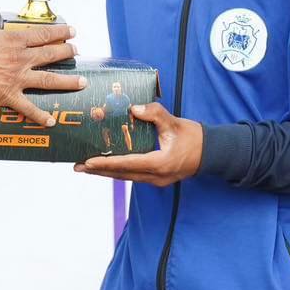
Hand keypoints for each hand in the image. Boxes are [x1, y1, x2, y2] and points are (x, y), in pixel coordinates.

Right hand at [0, 24, 83, 126]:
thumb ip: (0, 36)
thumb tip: (8, 38)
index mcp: (12, 41)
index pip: (43, 35)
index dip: (60, 33)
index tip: (72, 32)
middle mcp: (18, 59)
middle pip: (51, 55)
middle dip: (67, 53)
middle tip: (77, 52)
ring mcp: (15, 79)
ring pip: (48, 80)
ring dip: (67, 82)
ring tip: (81, 82)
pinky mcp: (6, 96)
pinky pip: (28, 108)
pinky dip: (40, 116)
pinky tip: (51, 121)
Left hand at [74, 103, 202, 185]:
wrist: (212, 153)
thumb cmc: (194, 137)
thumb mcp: (174, 122)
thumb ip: (154, 113)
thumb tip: (133, 108)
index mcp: (160, 164)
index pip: (127, 164)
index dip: (106, 163)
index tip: (88, 162)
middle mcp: (157, 176)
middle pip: (122, 175)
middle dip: (99, 170)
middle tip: (77, 166)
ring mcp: (157, 180)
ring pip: (126, 177)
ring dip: (106, 172)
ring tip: (86, 168)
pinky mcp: (157, 179)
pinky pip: (133, 176)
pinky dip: (118, 171)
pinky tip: (107, 166)